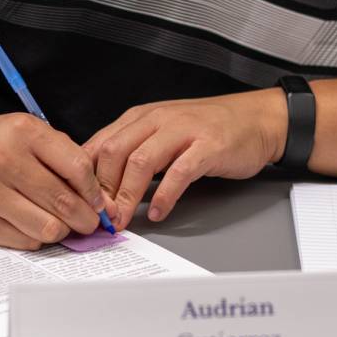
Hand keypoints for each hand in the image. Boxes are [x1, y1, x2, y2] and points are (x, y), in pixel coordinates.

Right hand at [0, 113, 107, 250]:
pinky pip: (25, 241)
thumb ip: (64, 158)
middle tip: (89, 222)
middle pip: (64, 202)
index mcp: (23, 132)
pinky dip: (38, 237)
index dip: (94, 191)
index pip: (77, 168)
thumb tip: (98, 200)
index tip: (98, 201)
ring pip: (47, 228)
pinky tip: (35, 224)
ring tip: (62, 224)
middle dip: (86, 218)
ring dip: (63, 230)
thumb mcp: (30, 132)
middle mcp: (3, 160)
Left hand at [84, 90, 286, 229]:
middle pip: (114, 152)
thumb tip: (100, 182)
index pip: (100, 143)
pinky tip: (159, 212)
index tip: (80, 202)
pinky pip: (179, 172)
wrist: (256, 118)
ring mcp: (184, 131)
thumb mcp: (163, 132)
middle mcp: (158, 119)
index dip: (85, 175)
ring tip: (122, 219)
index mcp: (142, 117)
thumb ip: (134, 150)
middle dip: (102, 188)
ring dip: (126, 196)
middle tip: (99, 216)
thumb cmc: (208, 128)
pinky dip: (164, 195)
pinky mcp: (208, 146)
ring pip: (140, 161)